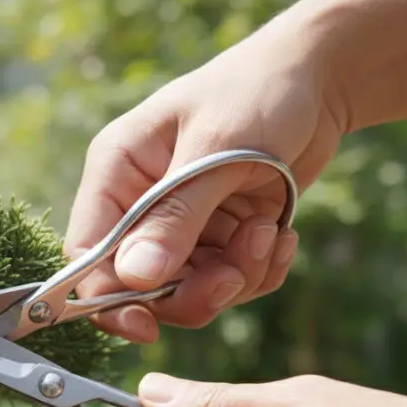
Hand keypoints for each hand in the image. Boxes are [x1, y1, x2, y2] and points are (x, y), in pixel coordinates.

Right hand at [65, 28, 347, 343]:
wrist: (318, 79)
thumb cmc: (256, 92)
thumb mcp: (215, 150)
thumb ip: (174, 216)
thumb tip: (136, 278)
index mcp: (116, 173)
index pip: (87, 255)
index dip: (108, 299)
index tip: (147, 327)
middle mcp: (139, 203)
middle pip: (140, 286)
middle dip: (192, 291)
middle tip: (235, 274)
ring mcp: (180, 224)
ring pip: (188, 291)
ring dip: (235, 277)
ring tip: (269, 234)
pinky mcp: (218, 237)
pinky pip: (227, 283)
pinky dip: (257, 272)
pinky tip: (281, 235)